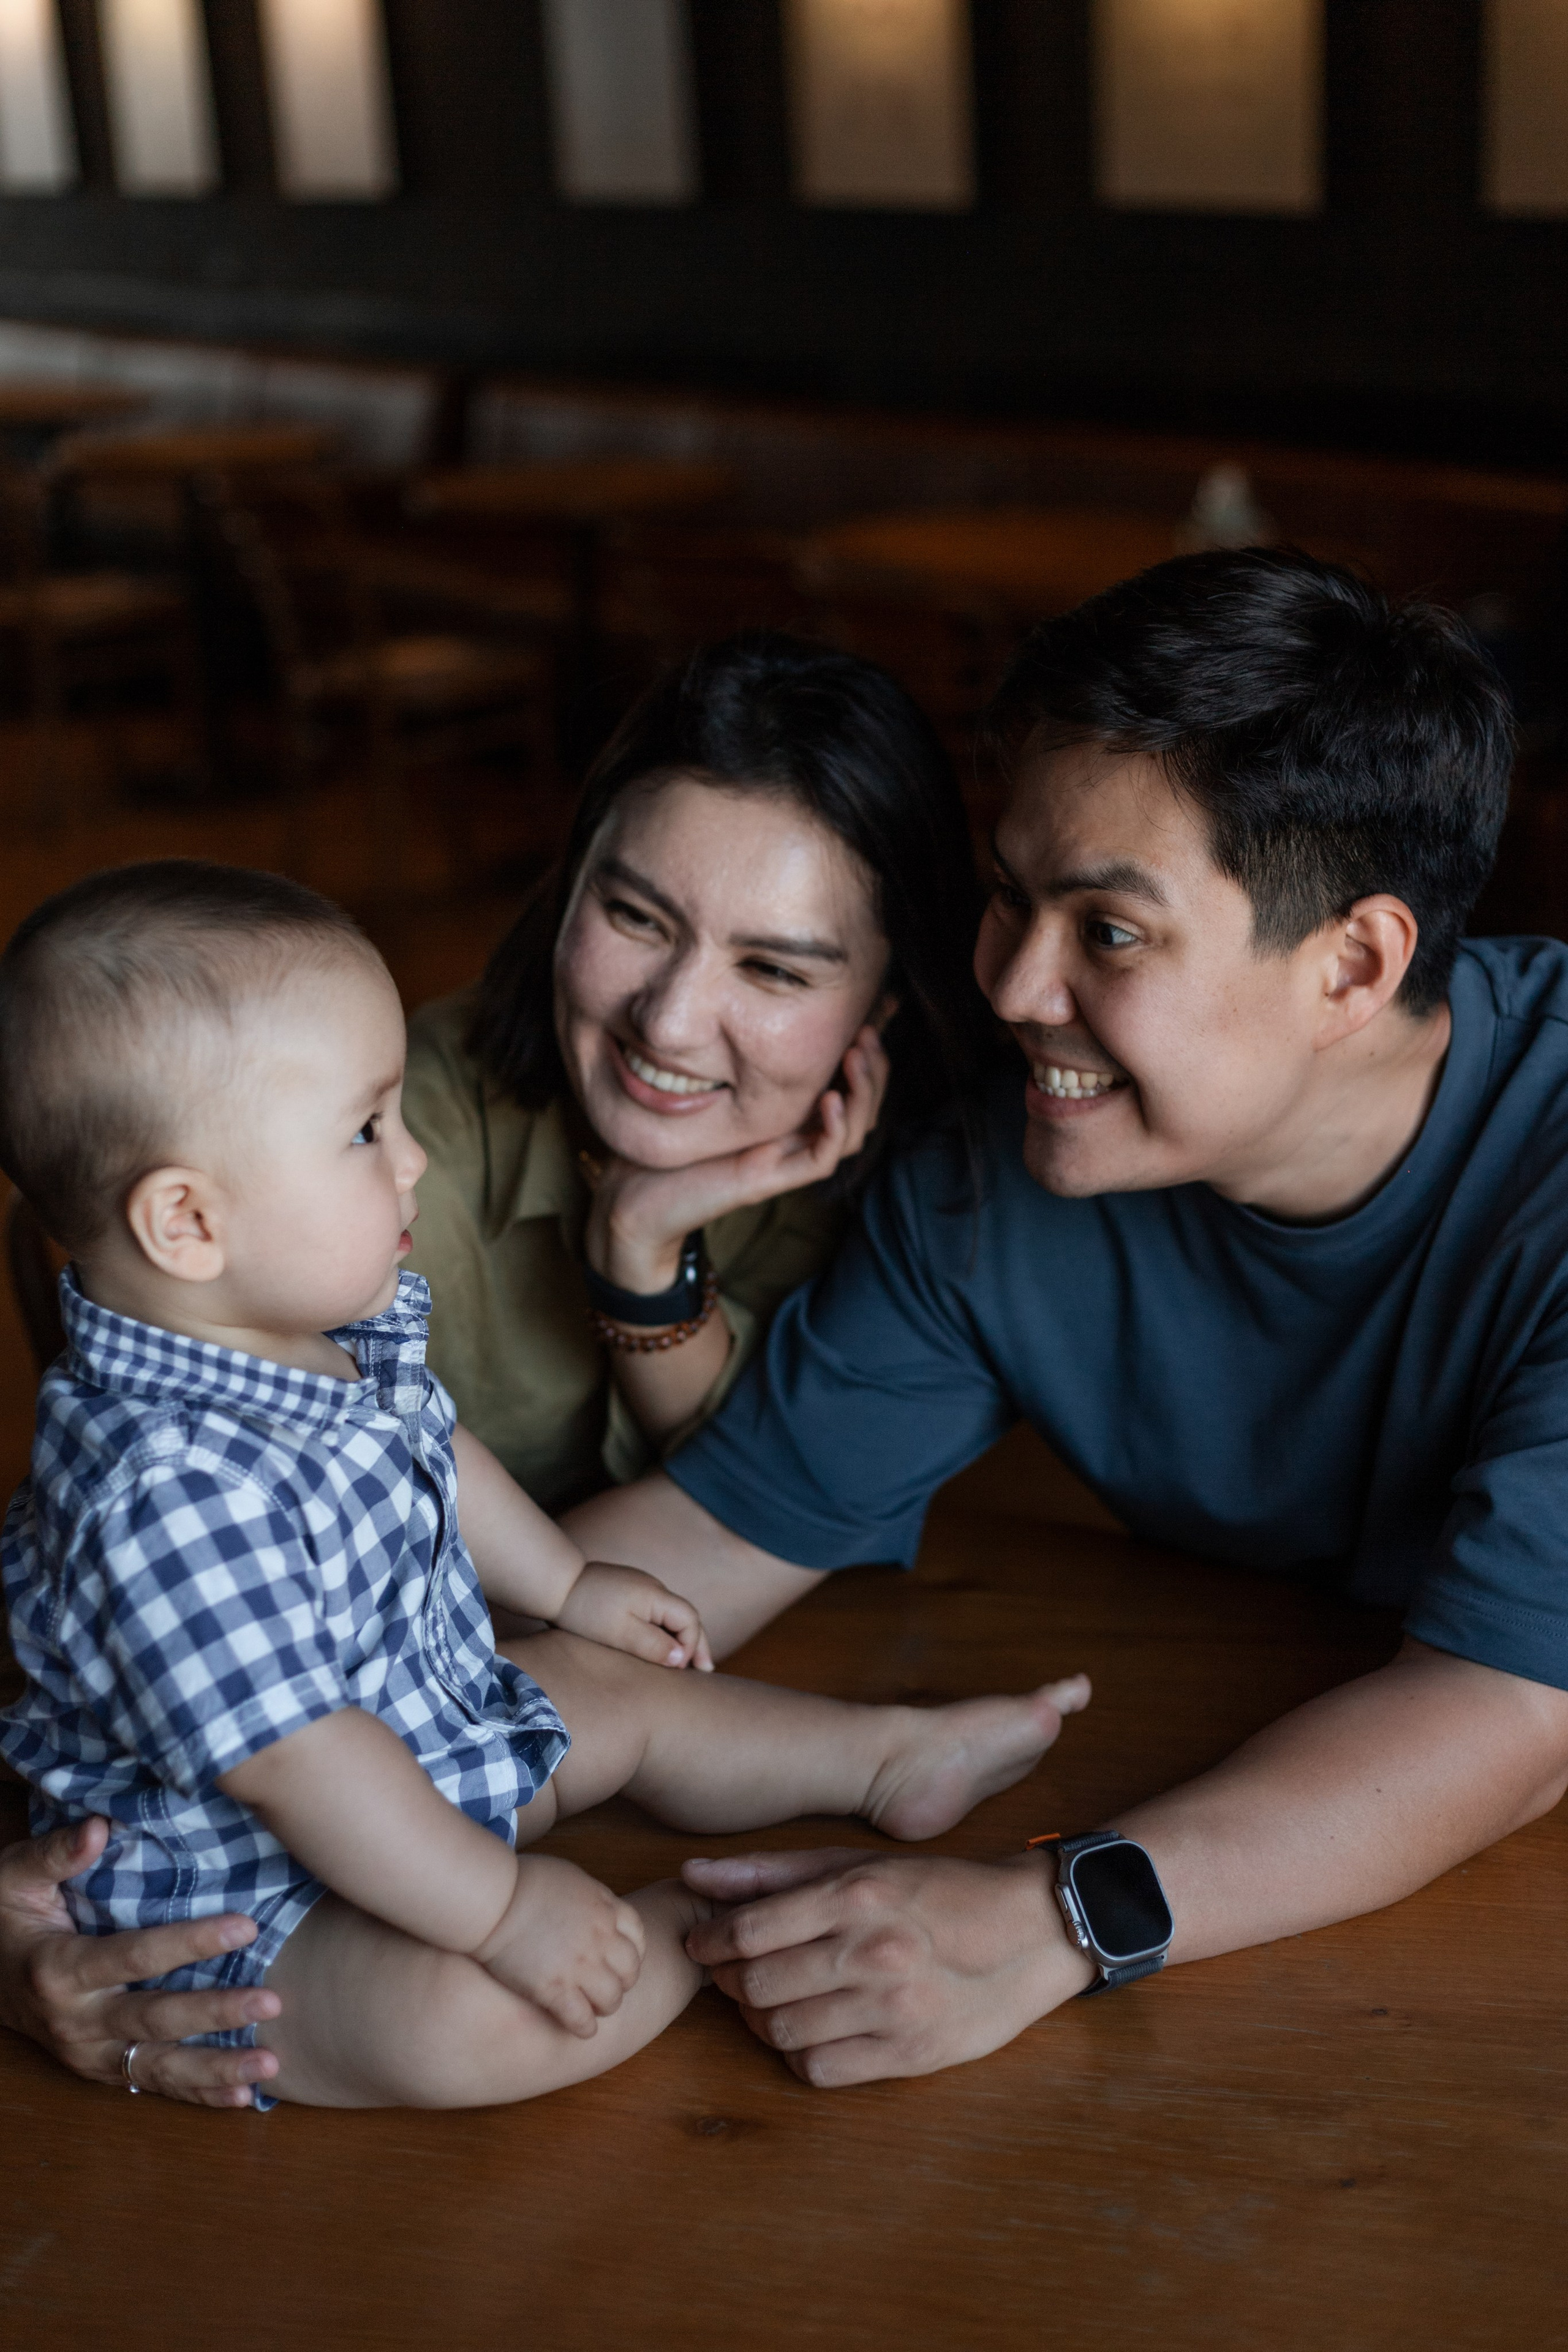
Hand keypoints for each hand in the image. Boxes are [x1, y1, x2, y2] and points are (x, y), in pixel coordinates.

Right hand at [0, 1817, 279, 2107]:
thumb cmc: (3, 1914)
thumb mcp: (16, 1876)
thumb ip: (57, 1853)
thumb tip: (100, 1827)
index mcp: (58, 1968)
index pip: (134, 1955)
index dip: (190, 1942)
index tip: (246, 1926)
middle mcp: (74, 2020)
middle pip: (153, 2020)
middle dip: (214, 2013)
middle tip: (273, 2001)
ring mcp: (85, 2052)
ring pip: (156, 2067)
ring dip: (216, 2070)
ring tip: (270, 2063)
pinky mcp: (97, 2068)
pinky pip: (149, 2085)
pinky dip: (197, 2095)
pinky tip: (242, 2099)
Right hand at [475, 1852, 646, 2036]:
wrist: (493, 1899)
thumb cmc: (522, 1882)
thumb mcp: (570, 1878)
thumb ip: (590, 1899)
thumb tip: (591, 1910)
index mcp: (604, 1907)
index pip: (637, 1937)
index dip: (632, 1954)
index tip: (618, 1963)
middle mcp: (600, 1937)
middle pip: (630, 1972)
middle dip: (621, 1983)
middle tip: (604, 1989)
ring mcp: (580, 1965)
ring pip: (612, 2000)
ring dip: (604, 2007)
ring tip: (591, 2009)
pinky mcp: (555, 1989)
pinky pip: (583, 2020)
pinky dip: (585, 2028)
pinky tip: (578, 2027)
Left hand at [554, 1560, 714, 1670]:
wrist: (555, 1584)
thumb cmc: (586, 1610)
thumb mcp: (620, 1633)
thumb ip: (653, 1645)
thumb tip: (682, 1658)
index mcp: (656, 1595)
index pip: (690, 1620)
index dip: (693, 1646)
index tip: (682, 1670)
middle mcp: (653, 1588)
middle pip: (686, 1616)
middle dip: (697, 1643)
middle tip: (705, 1671)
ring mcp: (640, 1588)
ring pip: (670, 1616)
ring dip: (681, 1638)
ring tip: (687, 1665)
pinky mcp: (627, 1593)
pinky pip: (655, 1614)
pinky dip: (664, 1631)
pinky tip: (661, 1648)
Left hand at [584, 1026, 889, 1293]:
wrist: (633, 1197)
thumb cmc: (662, 1139)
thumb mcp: (700, 1084)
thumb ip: (725, 1052)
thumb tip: (730, 1001)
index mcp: (785, 1116)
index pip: (845, 1083)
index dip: (866, 1051)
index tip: (876, 1010)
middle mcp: (792, 1137)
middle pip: (861, 1107)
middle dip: (874, 1067)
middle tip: (872, 1029)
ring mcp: (783, 1161)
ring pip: (851, 1133)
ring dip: (863, 1093)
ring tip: (858, 1055)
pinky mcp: (768, 1181)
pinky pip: (820, 1160)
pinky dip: (834, 1130)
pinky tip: (831, 1099)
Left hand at [681, 1845, 1093, 2085]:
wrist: (1032, 1929)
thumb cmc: (940, 1889)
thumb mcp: (861, 1863)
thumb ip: (775, 1871)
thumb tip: (694, 1874)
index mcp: (856, 1895)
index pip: (750, 1931)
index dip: (712, 1943)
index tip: (703, 1945)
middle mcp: (871, 1950)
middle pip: (758, 1985)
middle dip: (730, 1983)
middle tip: (731, 1976)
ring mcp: (893, 2007)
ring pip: (783, 2031)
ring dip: (761, 2022)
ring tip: (770, 2003)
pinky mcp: (912, 2054)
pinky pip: (821, 2069)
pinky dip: (799, 2054)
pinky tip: (809, 2031)